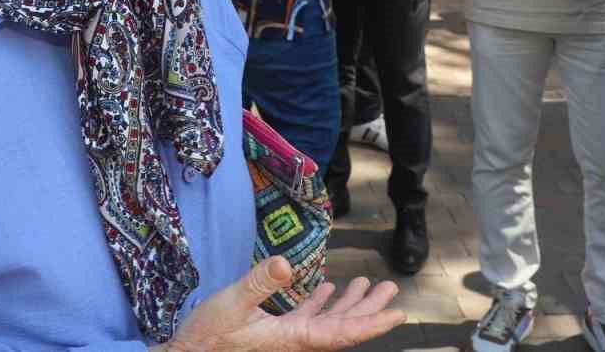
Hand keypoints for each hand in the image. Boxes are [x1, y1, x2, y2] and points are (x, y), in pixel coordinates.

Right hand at [158, 256, 403, 351]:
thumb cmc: (206, 336)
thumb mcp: (230, 304)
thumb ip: (259, 283)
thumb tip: (287, 263)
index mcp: (292, 339)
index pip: (341, 333)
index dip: (371, 323)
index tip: (398, 315)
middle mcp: (295, 343)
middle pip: (342, 327)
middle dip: (369, 309)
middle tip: (392, 289)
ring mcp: (287, 338)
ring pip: (328, 323)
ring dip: (349, 304)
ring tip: (369, 283)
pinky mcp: (276, 334)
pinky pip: (308, 321)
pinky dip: (322, 305)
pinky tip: (328, 288)